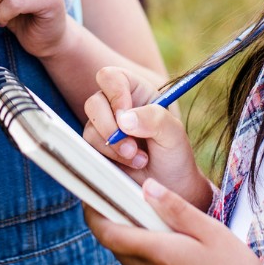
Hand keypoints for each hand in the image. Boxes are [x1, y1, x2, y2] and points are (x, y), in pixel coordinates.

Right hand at [82, 66, 210, 206]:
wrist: (169, 186)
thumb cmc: (174, 155)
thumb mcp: (174, 134)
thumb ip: (154, 119)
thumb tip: (124, 119)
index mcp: (136, 92)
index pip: (111, 77)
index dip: (114, 94)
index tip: (126, 116)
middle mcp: (116, 106)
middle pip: (94, 102)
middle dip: (110, 127)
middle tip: (132, 146)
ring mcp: (105, 127)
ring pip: (90, 128)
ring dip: (113, 147)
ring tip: (139, 159)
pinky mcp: (97, 148)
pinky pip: (88, 149)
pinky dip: (109, 158)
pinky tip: (130, 164)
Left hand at [86, 180, 263, 264]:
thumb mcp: (211, 232)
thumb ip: (175, 208)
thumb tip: (147, 187)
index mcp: (158, 254)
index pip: (108, 233)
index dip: (94, 214)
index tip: (92, 199)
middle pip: (123, 249)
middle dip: (130, 230)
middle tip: (154, 217)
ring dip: (148, 254)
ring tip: (182, 248)